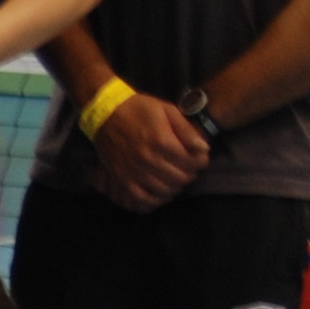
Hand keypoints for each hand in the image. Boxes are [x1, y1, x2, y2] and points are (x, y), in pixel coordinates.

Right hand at [90, 96, 211, 211]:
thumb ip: (186, 130)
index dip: (201, 161)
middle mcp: (148, 159)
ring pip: (165, 190)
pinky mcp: (123, 179)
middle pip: (180, 178)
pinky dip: (156, 199)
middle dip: (190, 173)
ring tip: (176, 177)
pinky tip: (161, 192)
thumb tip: (203, 148)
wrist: (106, 113)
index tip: (200, 157)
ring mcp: (134, 171)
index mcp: (161, 141)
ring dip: (175, 186)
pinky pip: (143, 198)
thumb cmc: (138, 109)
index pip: (192, 162)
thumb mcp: (167, 110)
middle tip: (189, 168)